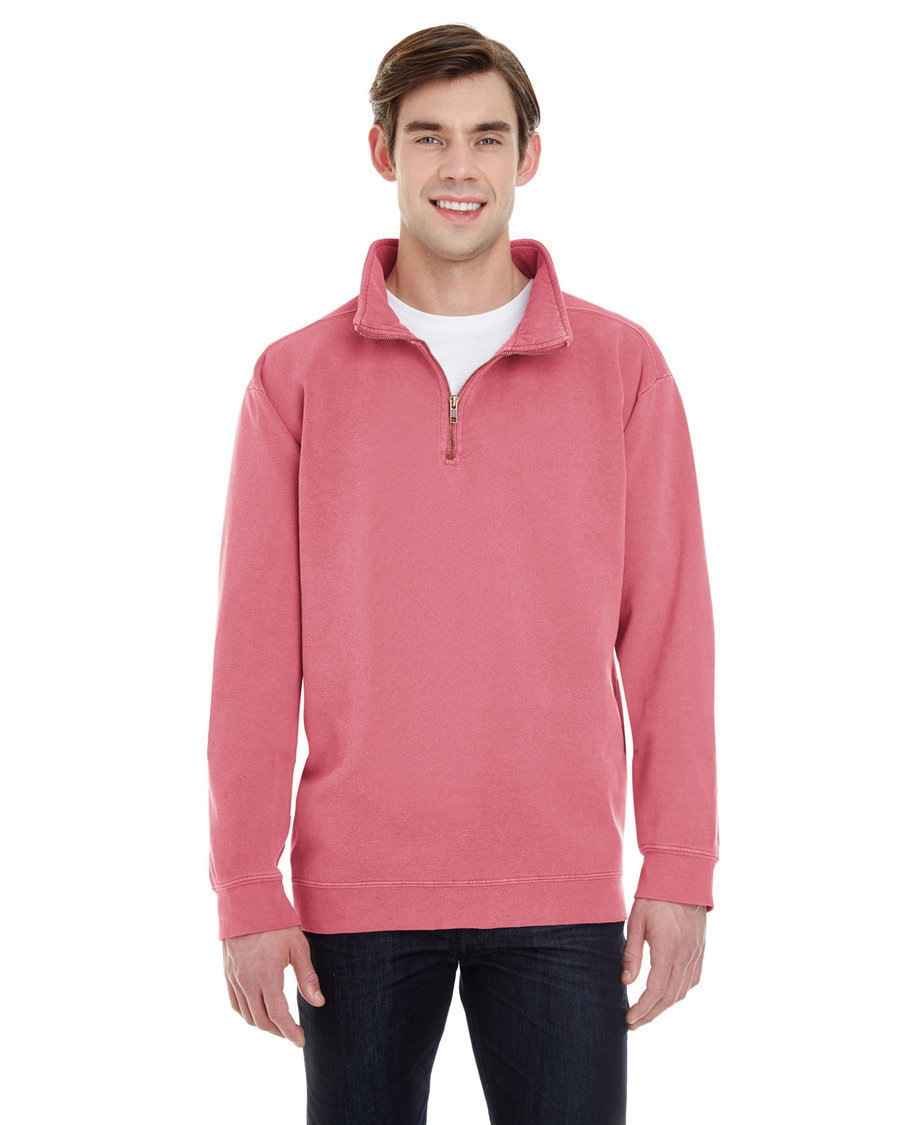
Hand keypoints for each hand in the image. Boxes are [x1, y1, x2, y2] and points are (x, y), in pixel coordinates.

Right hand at [222, 925, 324, 1046]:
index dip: (290, 1032)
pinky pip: (235, 1004)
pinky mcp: (228, 974)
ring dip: (263, 1025)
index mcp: (267, 975)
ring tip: (279, 1025)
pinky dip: (247, 1014)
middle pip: (261, 1020)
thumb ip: (307, 977)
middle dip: (279, 1031)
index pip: (278, 1016)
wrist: (247, 902)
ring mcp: (234, 978)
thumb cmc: (276, 922)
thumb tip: (318, 1003)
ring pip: (247, 1015)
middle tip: (293, 1034)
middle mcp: (247, 981)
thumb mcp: (298, 946)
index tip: (300, 1041)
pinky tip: (258, 1012)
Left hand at [621, 898, 705, 1029]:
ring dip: (665, 1006)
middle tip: (635, 1023)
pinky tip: (668, 995)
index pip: (654, 991)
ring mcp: (695, 955)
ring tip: (648, 1012)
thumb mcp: (636, 923)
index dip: (642, 1009)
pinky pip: (693, 980)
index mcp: (667, 951)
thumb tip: (626, 981)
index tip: (629, 1020)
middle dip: (651, 1014)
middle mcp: (685, 957)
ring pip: (682, 992)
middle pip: (669, 998)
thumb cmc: (655, 898)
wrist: (682, 879)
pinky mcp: (700, 951)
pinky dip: (679, 993)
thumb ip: (632, 954)